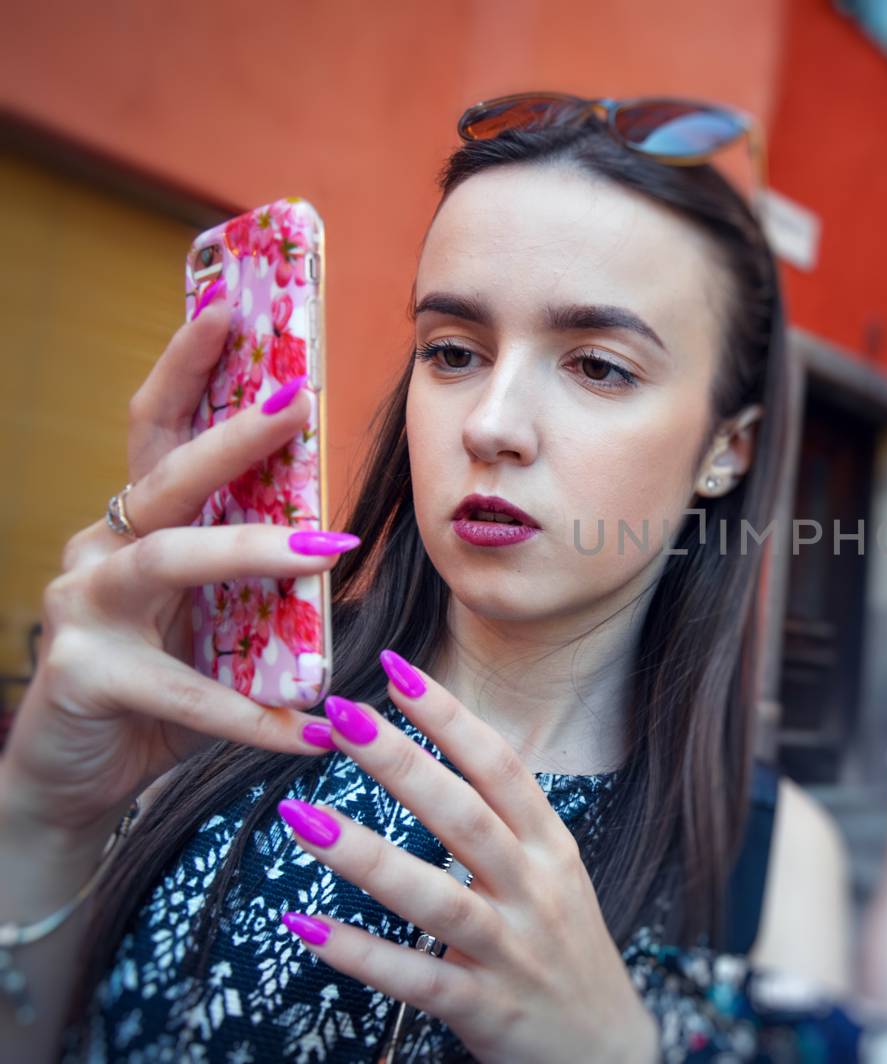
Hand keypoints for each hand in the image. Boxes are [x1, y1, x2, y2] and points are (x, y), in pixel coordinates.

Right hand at [1, 298, 341, 843]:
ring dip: (254, 553)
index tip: (232, 308)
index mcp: (137, 525)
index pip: (159, 428)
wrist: (81, 783)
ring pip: (170, 561)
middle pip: (169, 478)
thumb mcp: (214, 620)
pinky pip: (183, 691)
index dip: (190, 367)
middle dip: (233, 436)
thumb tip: (341, 538)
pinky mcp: (85, 678)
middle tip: (299, 402)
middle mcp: (102, 552)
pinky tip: (310, 727)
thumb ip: (257, 579)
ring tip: (330, 553)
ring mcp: (83, 611)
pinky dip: (252, 712)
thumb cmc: (162, 688)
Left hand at [274, 652, 657, 1063]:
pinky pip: (416, 980)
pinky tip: (306, 926)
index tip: (397, 671)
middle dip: (402, 764)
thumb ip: (502, 822)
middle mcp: (535, 890)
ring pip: (436, 897)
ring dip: (367, 856)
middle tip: (342, 716)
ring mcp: (511, 951)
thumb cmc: (564, 948)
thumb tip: (434, 754)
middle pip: (465, 817)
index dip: (450, 718)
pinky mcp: (485, 1009)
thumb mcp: (552, 873)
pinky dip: (361, 954)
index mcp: (551, 847)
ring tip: (302, 817)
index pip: (500, 768)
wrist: (607, 1051)